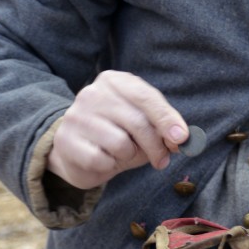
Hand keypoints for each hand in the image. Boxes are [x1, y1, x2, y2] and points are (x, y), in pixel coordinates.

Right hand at [46, 71, 187, 188]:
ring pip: (120, 143)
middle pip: (137, 122)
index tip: (181, 138)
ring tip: (123, 154)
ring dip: (130, 156)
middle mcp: (93, 93)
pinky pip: (102, 160)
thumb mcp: (142, 123)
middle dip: (155, 146)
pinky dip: (110, 166)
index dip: (167, 119)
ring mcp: (77, 116)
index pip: (146, 97)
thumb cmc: (117, 133)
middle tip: (162, 160)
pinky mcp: (66, 140)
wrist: (76, 150)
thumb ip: (162, 126)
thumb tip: (180, 138)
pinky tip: (104, 160)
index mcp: (115, 81)